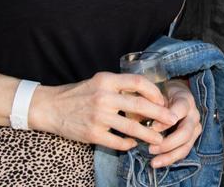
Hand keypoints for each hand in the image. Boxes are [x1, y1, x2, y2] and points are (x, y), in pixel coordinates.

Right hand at [30, 72, 177, 151]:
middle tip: (172, 120)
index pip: (138, 82)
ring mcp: (98, 116)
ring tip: (160, 139)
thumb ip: (119, 87)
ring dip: (149, 135)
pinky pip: (118, 142)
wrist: (50, 107)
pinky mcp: (93, 134)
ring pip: (132, 128)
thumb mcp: (99, 82)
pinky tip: (133, 144)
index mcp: (107, 80)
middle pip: (140, 106)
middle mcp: (104, 97)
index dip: (154, 91)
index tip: (163, 100)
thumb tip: (147, 97)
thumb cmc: (78, 94)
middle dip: (161, 114)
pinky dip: (128, 144)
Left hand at [147, 79, 202, 166]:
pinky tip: (158, 162)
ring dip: (169, 156)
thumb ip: (151, 105)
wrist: (176, 95)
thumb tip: (139, 118)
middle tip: (150, 149)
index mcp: (186, 100)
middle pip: (185, 132)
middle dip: (168, 143)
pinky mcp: (192, 138)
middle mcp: (194, 114)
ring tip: (154, 162)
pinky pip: (183, 151)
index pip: (180, 110)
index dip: (167, 120)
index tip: (152, 127)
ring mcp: (195, 128)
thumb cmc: (164, 95)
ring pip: (186, 146)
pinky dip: (170, 158)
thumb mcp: (157, 94)